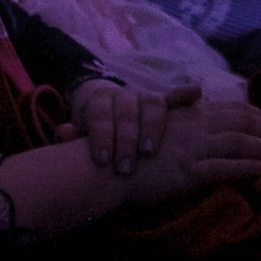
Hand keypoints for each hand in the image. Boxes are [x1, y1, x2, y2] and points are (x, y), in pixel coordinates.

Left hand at [60, 79, 186, 174]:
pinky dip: (184, 94)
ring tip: (149, 150)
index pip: (99, 114)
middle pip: (125, 110)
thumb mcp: (81, 136)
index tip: (101, 160)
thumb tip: (63, 131)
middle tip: (125, 166)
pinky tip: (197, 94)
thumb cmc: (96, 135)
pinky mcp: (162, 104)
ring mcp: (144, 98)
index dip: (99, 136)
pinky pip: (175, 97)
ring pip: (151, 103)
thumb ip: (73, 135)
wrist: (106, 115)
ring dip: (152, 126)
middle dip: (125, 139)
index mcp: (99, 102)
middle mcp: (123, 96)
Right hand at [110, 96, 260, 206]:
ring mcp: (190, 149)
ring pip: (238, 143)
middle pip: (240, 123)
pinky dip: (243, 167)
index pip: (229, 109)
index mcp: (187, 116)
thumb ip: (178, 113)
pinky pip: (221, 168)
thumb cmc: (128, 151)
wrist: (104, 168)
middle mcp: (193, 128)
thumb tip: (197, 98)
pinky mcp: (186, 171)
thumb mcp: (157, 126)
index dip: (255, 115)